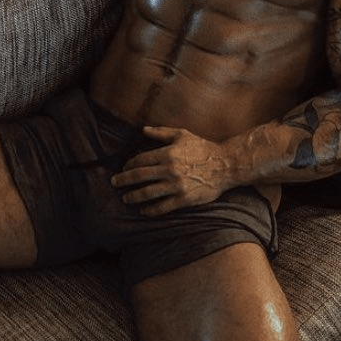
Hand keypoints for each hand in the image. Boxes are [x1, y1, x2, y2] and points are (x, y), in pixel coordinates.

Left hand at [111, 126, 235, 215]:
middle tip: (114, 183)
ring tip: (125, 198)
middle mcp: (169, 170)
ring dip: (133, 196)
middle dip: (123, 181)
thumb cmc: (203, 148)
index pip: (140, 160)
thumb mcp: (182, 135)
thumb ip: (161, 132)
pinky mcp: (184, 199)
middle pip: (139, 177)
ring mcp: (176, 186)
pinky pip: (162, 207)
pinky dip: (150, 210)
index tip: (123, 168)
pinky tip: (143, 211)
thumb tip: (143, 129)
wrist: (225, 165)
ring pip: (147, 193)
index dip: (128, 165)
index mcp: (167, 153)